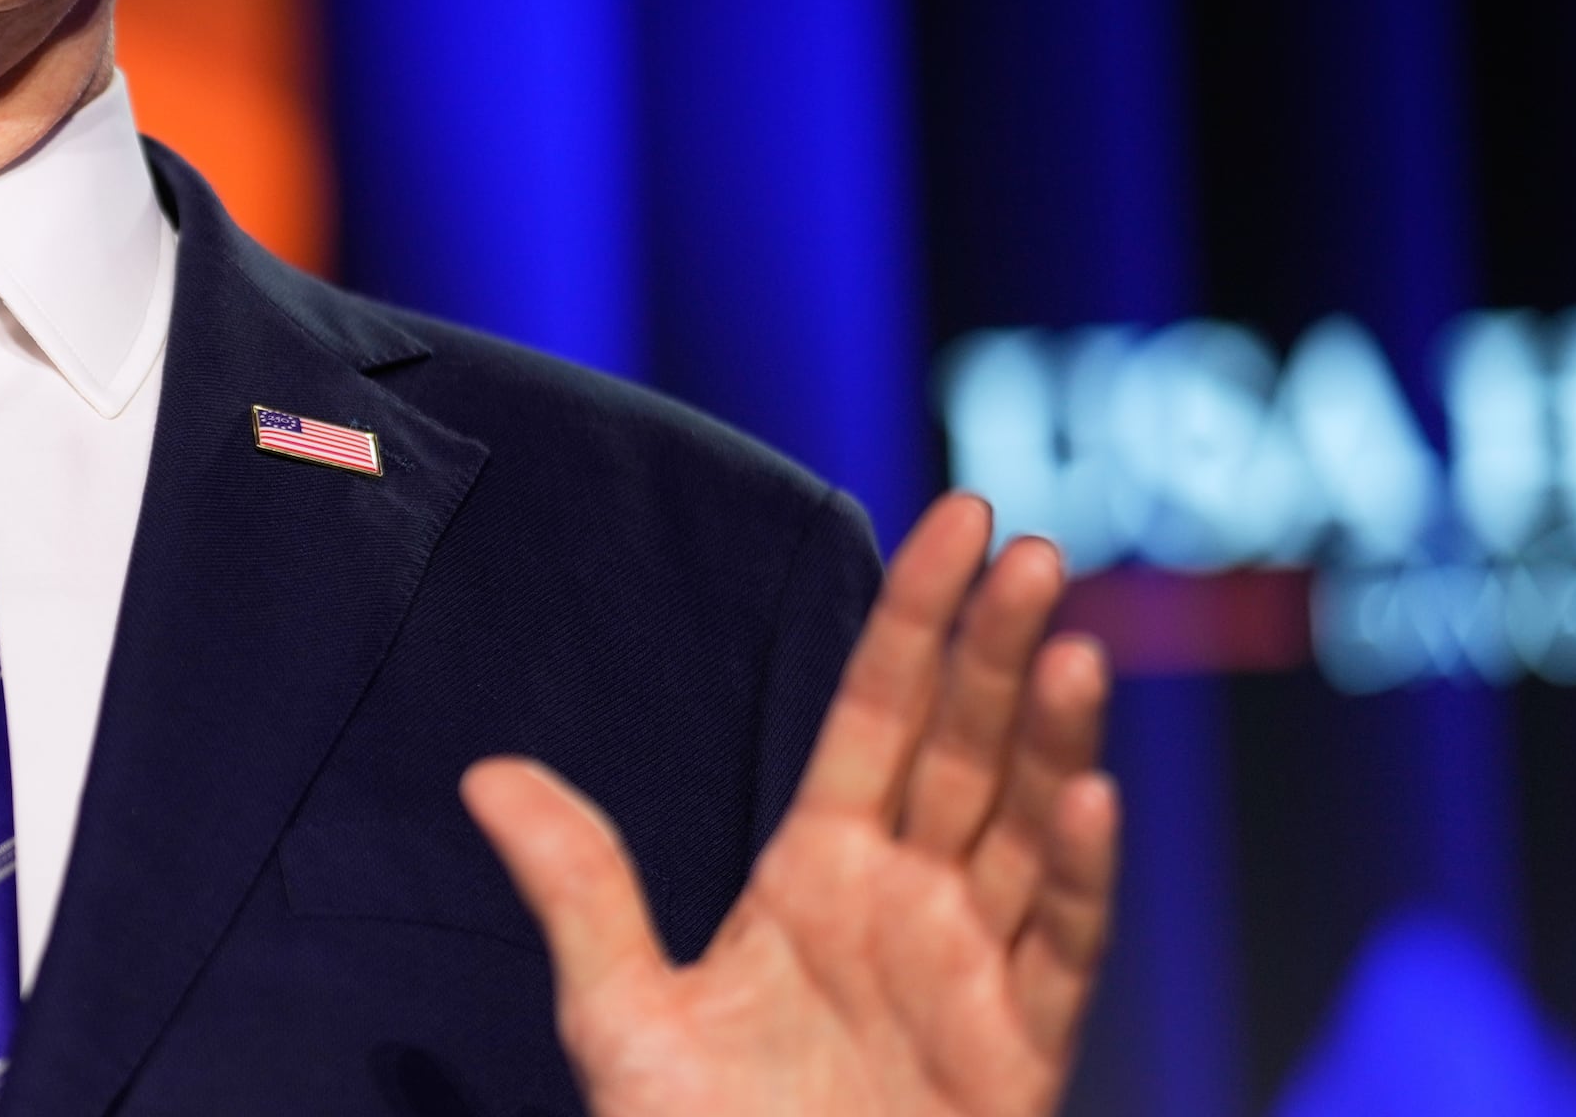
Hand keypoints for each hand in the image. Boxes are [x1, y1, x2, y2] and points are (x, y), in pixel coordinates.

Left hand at [464, 493, 1115, 1116]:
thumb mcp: (621, 1015)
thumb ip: (579, 889)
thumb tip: (485, 773)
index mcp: (820, 872)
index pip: (878, 715)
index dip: (919, 619)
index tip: (957, 520)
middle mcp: (908, 904)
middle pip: (965, 751)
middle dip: (996, 650)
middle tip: (1026, 549)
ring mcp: (972, 975)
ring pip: (1027, 832)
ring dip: (1053, 740)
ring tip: (1068, 644)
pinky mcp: (1021, 1054)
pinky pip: (1060, 950)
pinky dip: (1081, 877)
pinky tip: (1091, 799)